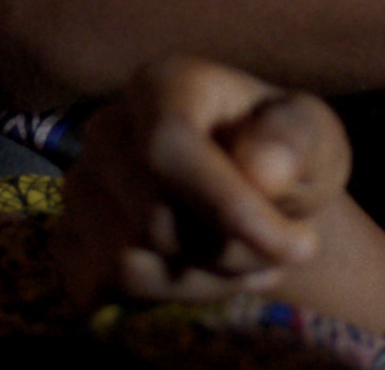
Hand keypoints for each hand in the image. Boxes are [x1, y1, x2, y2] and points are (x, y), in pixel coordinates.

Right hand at [56, 57, 341, 309]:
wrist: (255, 195)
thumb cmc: (285, 155)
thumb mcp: (315, 137)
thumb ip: (296, 142)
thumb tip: (261, 167)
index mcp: (163, 84)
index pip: (168, 146)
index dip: (229, 207)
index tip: (299, 247)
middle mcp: (107, 129)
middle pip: (153, 218)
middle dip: (233, 254)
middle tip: (285, 251)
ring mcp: (80, 186)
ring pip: (127, 263)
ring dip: (204, 282)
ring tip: (250, 262)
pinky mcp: (68, 239)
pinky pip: (102, 290)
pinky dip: (163, 300)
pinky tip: (206, 275)